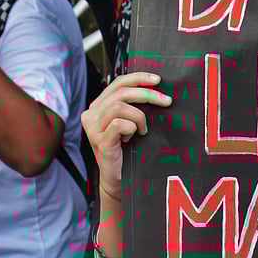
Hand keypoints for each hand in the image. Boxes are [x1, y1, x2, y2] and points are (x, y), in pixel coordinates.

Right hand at [81, 72, 172, 200]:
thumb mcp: (130, 122)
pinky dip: (132, 127)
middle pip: (120, 91)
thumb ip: (133, 105)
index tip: (158, 80)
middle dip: (147, 94)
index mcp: (98, 106)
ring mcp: (93, 128)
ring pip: (119, 106)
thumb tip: (157, 87)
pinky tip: (134, 137)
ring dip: (139, 116)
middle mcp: (91, 114)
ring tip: (144, 129)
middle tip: (166, 101)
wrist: (119, 179)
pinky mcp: (99, 140)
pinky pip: (118, 124)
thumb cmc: (127, 150)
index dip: (138, 78)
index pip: (118, 83)